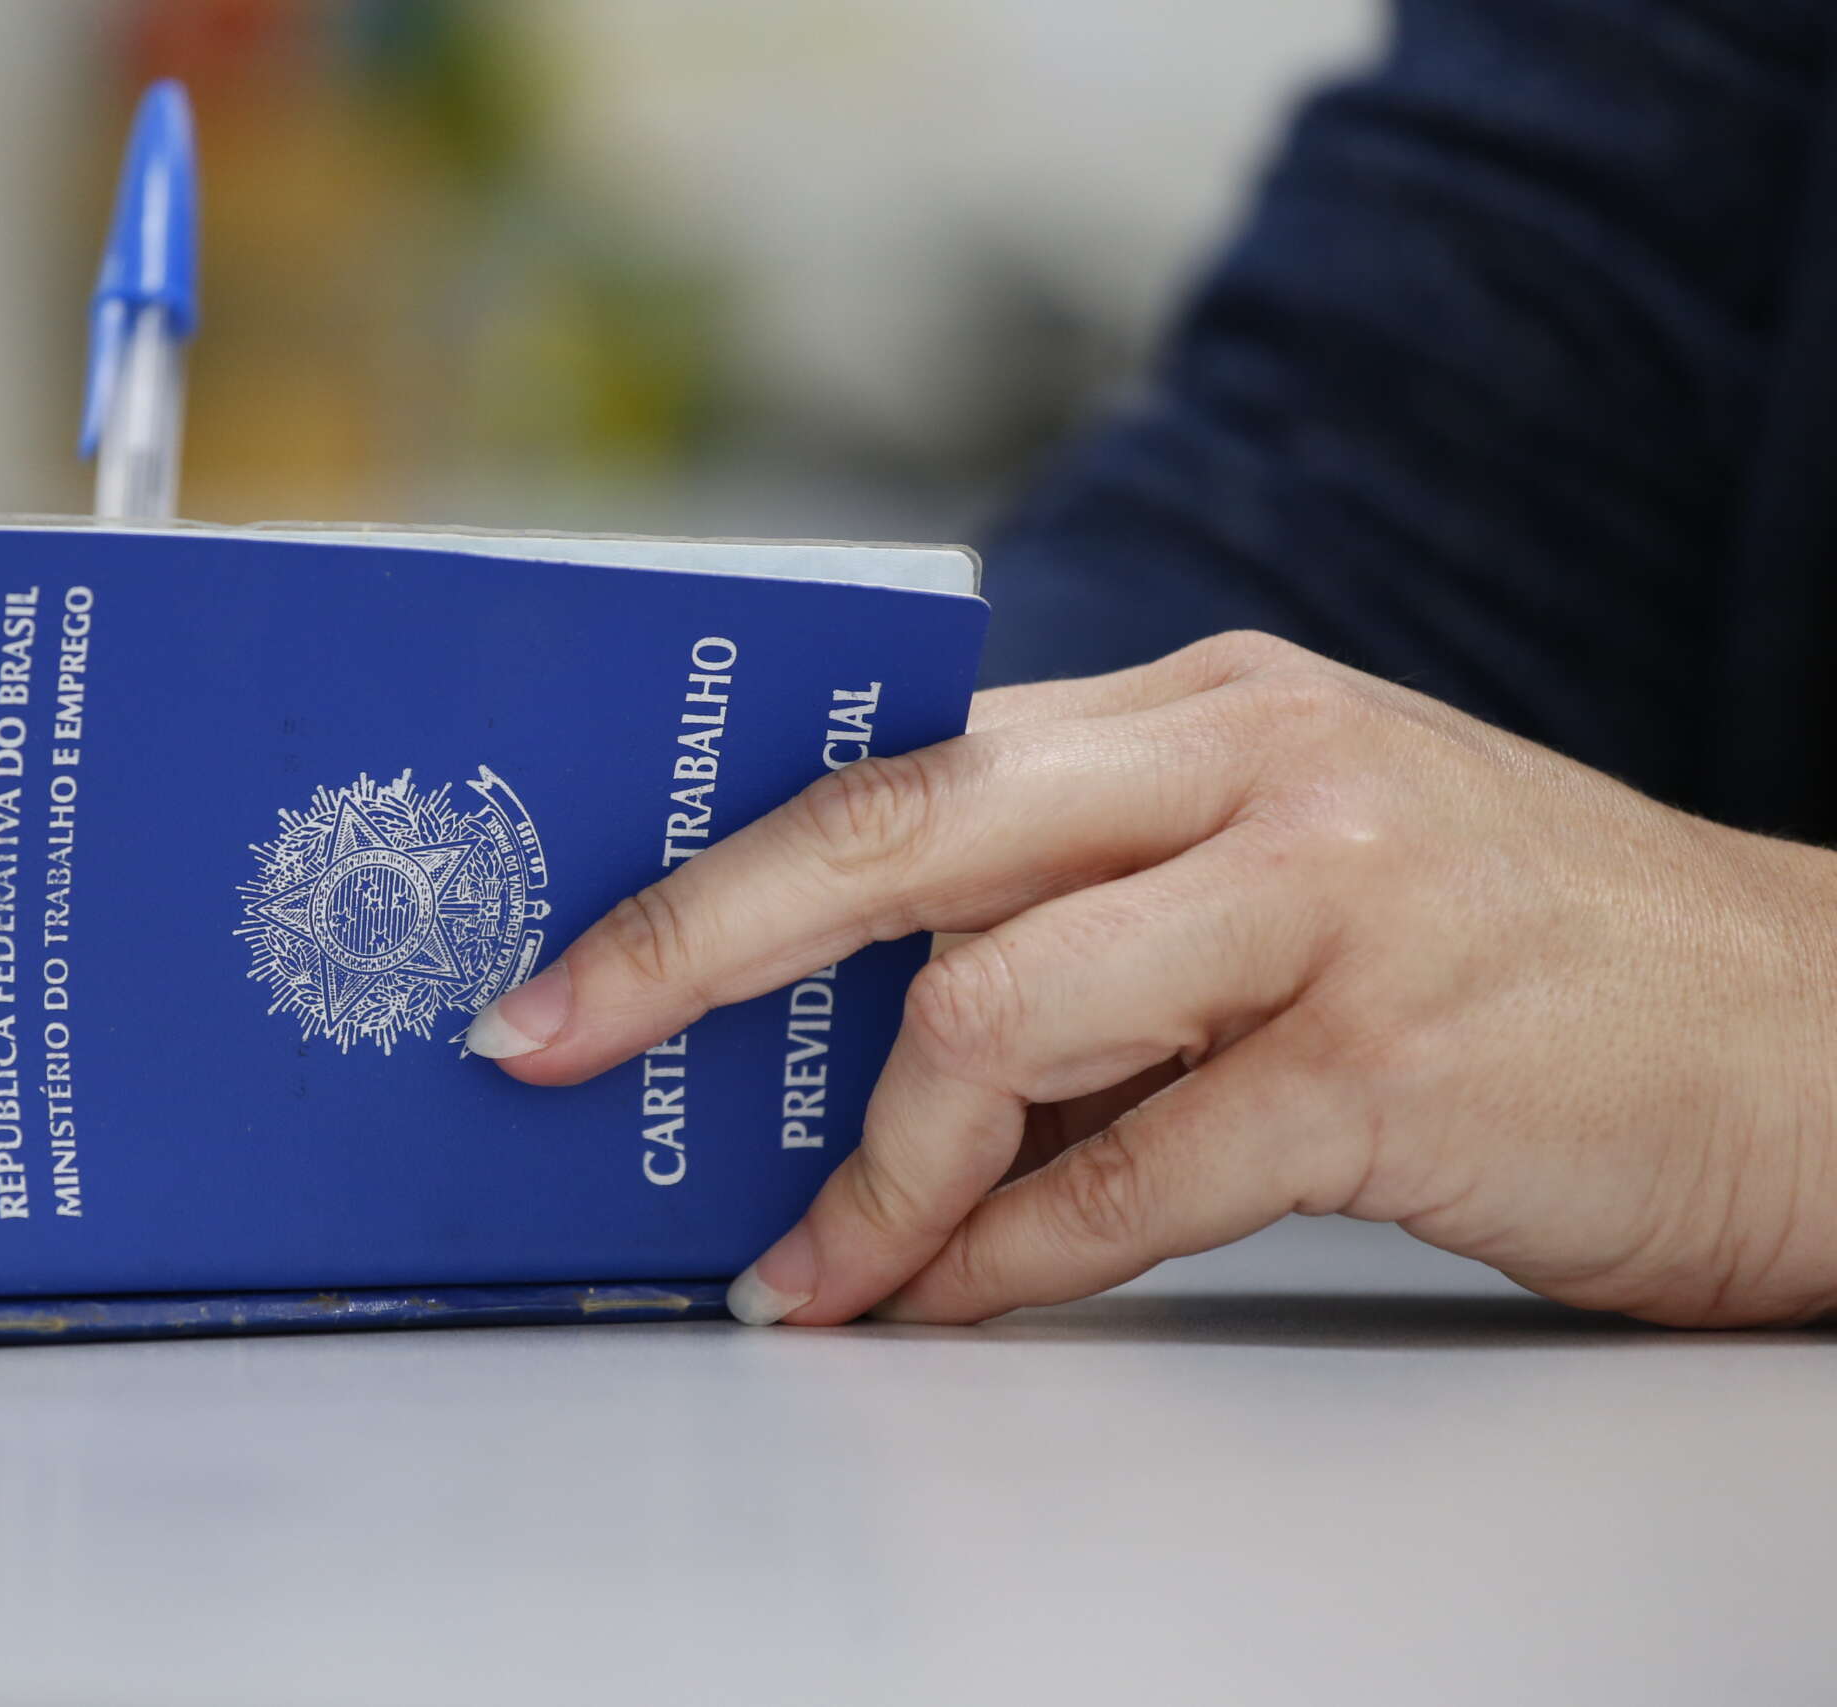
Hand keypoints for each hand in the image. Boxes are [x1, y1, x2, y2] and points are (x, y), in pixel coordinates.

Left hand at [468, 632, 1836, 1329]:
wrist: (1817, 1035)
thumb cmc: (1520, 960)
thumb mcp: (1292, 866)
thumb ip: (1100, 904)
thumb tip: (862, 1022)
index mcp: (1200, 704)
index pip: (904, 763)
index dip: (722, 863)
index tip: (584, 955)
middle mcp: (1251, 763)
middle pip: (898, 831)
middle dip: (692, 945)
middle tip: (549, 1040)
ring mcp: (1327, 898)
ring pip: (995, 1016)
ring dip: (871, 1173)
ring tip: (809, 1272)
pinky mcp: (1390, 1058)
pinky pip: (1128, 1174)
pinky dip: (1006, 1256)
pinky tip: (942, 1304)